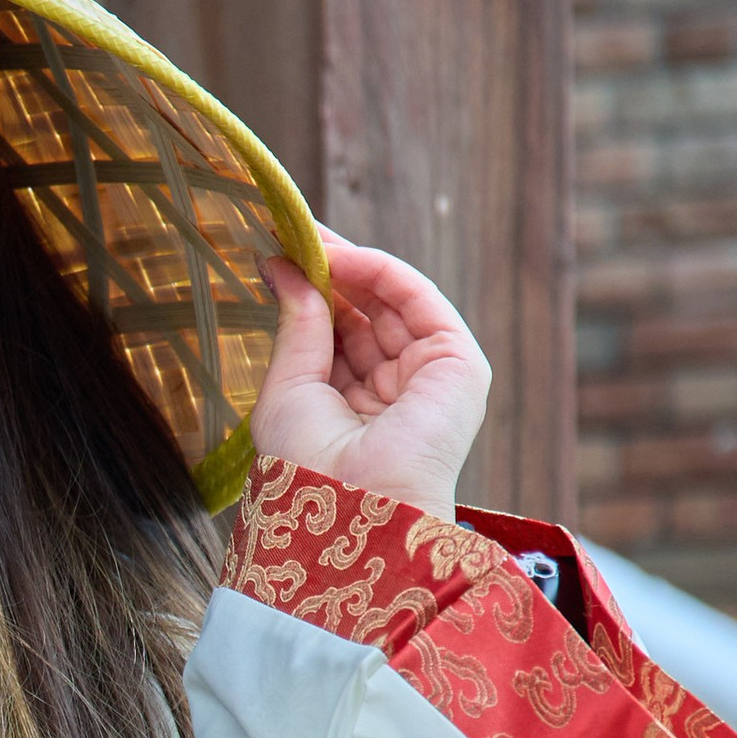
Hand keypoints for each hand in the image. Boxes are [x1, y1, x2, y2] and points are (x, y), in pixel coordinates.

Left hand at [251, 232, 490, 520]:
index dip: (313, 290)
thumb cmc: (310, 467)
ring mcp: (429, 376)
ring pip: (390, 300)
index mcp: (356, 404)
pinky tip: (340, 257)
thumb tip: (283, 267)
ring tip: (306, 238)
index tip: (278, 251)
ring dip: (349, 264)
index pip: (339, 332)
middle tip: (290, 231)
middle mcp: (395, 389)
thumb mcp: (288, 387)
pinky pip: (418, 299)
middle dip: (329, 269)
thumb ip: (296, 325)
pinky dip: (380, 271)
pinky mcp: (458, 364)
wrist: (349, 507)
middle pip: (365, 311)